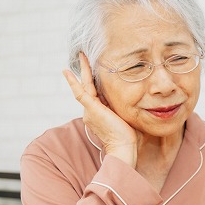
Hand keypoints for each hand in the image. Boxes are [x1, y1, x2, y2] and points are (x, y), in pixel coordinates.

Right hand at [63, 53, 138, 167]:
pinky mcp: (91, 109)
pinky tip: (67, 72)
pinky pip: (80, 92)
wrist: (123, 148)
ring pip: (84, 86)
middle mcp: (91, 111)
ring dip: (82, 70)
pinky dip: (73, 82)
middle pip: (88, 86)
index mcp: (99, 113)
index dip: (95, 81)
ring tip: (81, 56)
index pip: (96, 93)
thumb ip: (125, 109)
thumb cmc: (128, 138)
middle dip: (86, 71)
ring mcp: (90, 110)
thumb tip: (138, 101)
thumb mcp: (126, 118)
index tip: (96, 70)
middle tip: (84, 56)